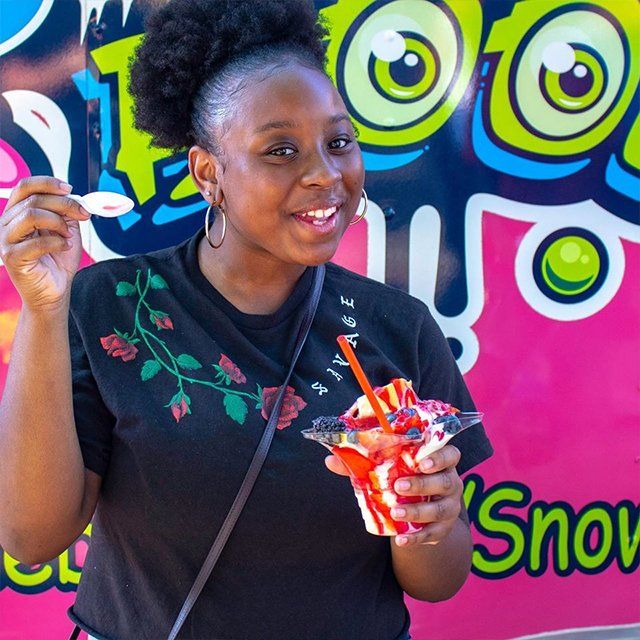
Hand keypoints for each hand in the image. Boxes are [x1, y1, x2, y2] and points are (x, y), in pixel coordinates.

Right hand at [0, 177, 90, 312]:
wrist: (55, 291)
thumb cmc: (57, 261)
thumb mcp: (66, 230)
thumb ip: (67, 212)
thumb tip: (77, 197)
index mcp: (17, 213)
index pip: (25, 187)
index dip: (48, 183)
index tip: (70, 189)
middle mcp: (7, 224)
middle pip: (33, 199)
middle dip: (64, 204)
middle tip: (83, 214)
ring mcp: (6, 241)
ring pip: (31, 215)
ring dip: (58, 223)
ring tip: (68, 236)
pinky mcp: (12, 258)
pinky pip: (36, 242)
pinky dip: (57, 242)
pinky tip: (65, 247)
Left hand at [326, 444, 462, 546]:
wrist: (420, 509)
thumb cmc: (402, 477)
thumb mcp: (388, 467)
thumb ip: (362, 463)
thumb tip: (329, 461)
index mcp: (440, 461)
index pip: (450, 454)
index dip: (439, 457)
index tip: (420, 462)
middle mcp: (451, 482)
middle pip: (445, 481)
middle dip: (422, 484)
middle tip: (398, 486)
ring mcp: (450, 507)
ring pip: (440, 509)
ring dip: (418, 511)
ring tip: (395, 511)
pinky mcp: (443, 529)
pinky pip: (433, 534)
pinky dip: (417, 537)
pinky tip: (401, 539)